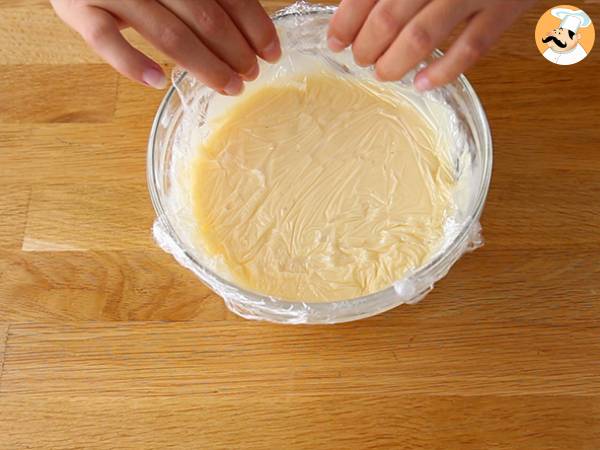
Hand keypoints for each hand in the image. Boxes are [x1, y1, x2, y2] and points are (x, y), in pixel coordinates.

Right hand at [50, 0, 280, 94]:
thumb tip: (253, 26)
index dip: (254, 25)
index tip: (271, 53)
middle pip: (203, 16)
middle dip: (234, 51)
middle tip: (251, 75)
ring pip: (168, 33)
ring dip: (204, 65)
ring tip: (229, 86)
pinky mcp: (80, 11)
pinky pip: (107, 41)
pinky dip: (132, 63)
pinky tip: (158, 82)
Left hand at [327, 0, 534, 89]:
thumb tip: (352, 13)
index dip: (345, 22)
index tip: (335, 42)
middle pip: (389, 18)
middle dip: (367, 46)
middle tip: (361, 60)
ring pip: (422, 37)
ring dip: (395, 62)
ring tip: (383, 73)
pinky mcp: (503, 10)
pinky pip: (470, 48)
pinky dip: (443, 71)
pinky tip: (422, 84)